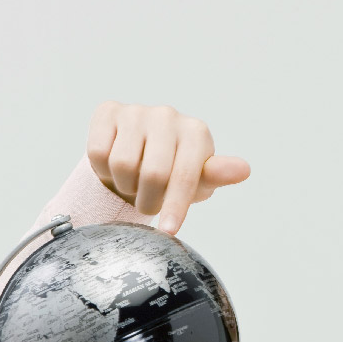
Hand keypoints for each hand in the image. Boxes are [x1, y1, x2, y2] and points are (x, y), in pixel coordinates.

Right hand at [86, 101, 250, 234]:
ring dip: (125, 185)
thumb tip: (243, 170)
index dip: (175, 206)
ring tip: (134, 182)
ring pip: (122, 164)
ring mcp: (137, 111)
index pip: (186, 175)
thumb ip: (216, 176)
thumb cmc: (175, 171)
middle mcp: (168, 115)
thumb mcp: (198, 179)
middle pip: (153, 174)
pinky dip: (104, 171)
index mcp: (196, 132)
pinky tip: (115, 167)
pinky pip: (98, 153)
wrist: (140, 153)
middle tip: (148, 202)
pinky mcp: (108, 111)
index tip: (168, 230)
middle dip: (148, 200)